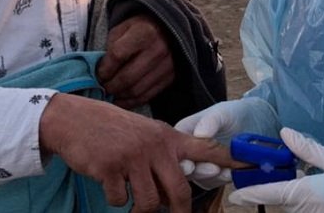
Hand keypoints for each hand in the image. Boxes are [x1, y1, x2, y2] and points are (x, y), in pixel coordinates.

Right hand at [39, 93, 235, 212]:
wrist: (72, 120)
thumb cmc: (110, 130)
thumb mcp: (143, 134)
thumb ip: (163, 155)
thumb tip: (175, 188)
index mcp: (166, 136)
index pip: (205, 148)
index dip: (229, 159)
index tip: (251, 164)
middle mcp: (155, 145)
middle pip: (178, 191)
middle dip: (177, 212)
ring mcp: (133, 156)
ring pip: (148, 202)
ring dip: (138, 207)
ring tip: (128, 195)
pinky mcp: (111, 168)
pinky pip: (121, 200)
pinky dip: (115, 199)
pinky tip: (108, 182)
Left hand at [98, 15, 174, 108]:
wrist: (168, 30)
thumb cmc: (140, 28)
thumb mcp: (123, 28)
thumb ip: (111, 46)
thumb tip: (101, 70)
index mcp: (144, 33)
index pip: (118, 55)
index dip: (105, 68)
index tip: (98, 74)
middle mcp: (157, 50)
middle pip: (127, 77)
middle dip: (110, 86)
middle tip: (102, 86)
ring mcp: (166, 66)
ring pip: (136, 90)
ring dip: (119, 96)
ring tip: (110, 93)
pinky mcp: (169, 78)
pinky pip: (147, 96)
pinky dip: (131, 102)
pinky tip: (121, 100)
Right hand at [175, 97, 278, 189]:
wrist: (252, 125)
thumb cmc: (232, 114)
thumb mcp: (222, 112)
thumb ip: (210, 121)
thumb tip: (200, 134)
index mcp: (182, 133)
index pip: (175, 148)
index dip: (181, 158)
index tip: (190, 164)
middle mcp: (186, 152)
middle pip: (185, 168)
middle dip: (199, 171)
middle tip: (213, 169)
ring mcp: (199, 166)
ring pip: (199, 178)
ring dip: (213, 177)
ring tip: (226, 171)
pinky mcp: (211, 177)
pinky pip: (213, 183)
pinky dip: (222, 180)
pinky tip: (231, 173)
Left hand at [228, 128, 323, 212]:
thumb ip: (308, 149)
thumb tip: (284, 134)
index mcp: (308, 194)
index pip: (271, 194)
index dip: (250, 194)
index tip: (234, 194)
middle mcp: (309, 209)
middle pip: (279, 201)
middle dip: (265, 191)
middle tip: (252, 175)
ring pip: (291, 205)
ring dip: (282, 193)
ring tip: (276, 174)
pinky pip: (305, 207)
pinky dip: (298, 196)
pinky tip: (303, 180)